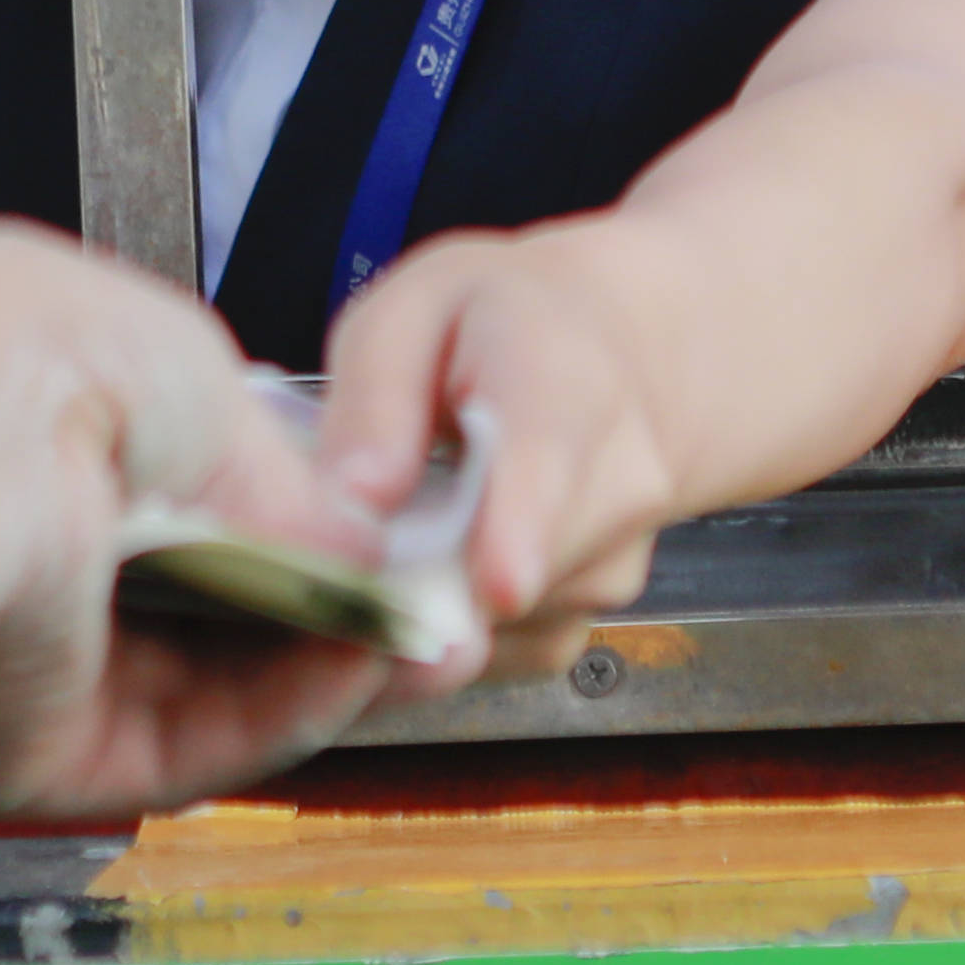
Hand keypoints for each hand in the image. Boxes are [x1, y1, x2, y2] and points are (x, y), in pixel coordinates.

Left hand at [0, 230, 396, 814]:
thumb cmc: (46, 353)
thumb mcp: (203, 393)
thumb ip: (285, 485)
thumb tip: (365, 553)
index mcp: (34, 459)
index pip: (180, 525)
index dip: (294, 541)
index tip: (384, 543)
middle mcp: (15, 573)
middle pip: (196, 625)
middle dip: (318, 618)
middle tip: (421, 605)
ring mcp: (18, 672)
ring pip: (198, 702)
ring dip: (318, 670)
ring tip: (415, 631)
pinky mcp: (26, 754)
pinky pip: (179, 751)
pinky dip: (281, 713)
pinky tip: (356, 660)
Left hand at [312, 220, 685, 683]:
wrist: (607, 357)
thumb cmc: (491, 325)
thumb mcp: (414, 310)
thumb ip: (378, 396)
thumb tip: (354, 500)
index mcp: (564, 382)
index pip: (552, 462)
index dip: (520, 530)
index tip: (498, 585)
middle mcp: (620, 483)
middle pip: (513, 574)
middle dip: (415, 581)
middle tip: (343, 539)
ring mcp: (613, 564)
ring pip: (493, 627)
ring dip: (423, 599)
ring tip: (398, 524)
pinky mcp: (585, 620)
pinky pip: (497, 655)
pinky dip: (447, 627)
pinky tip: (432, 563)